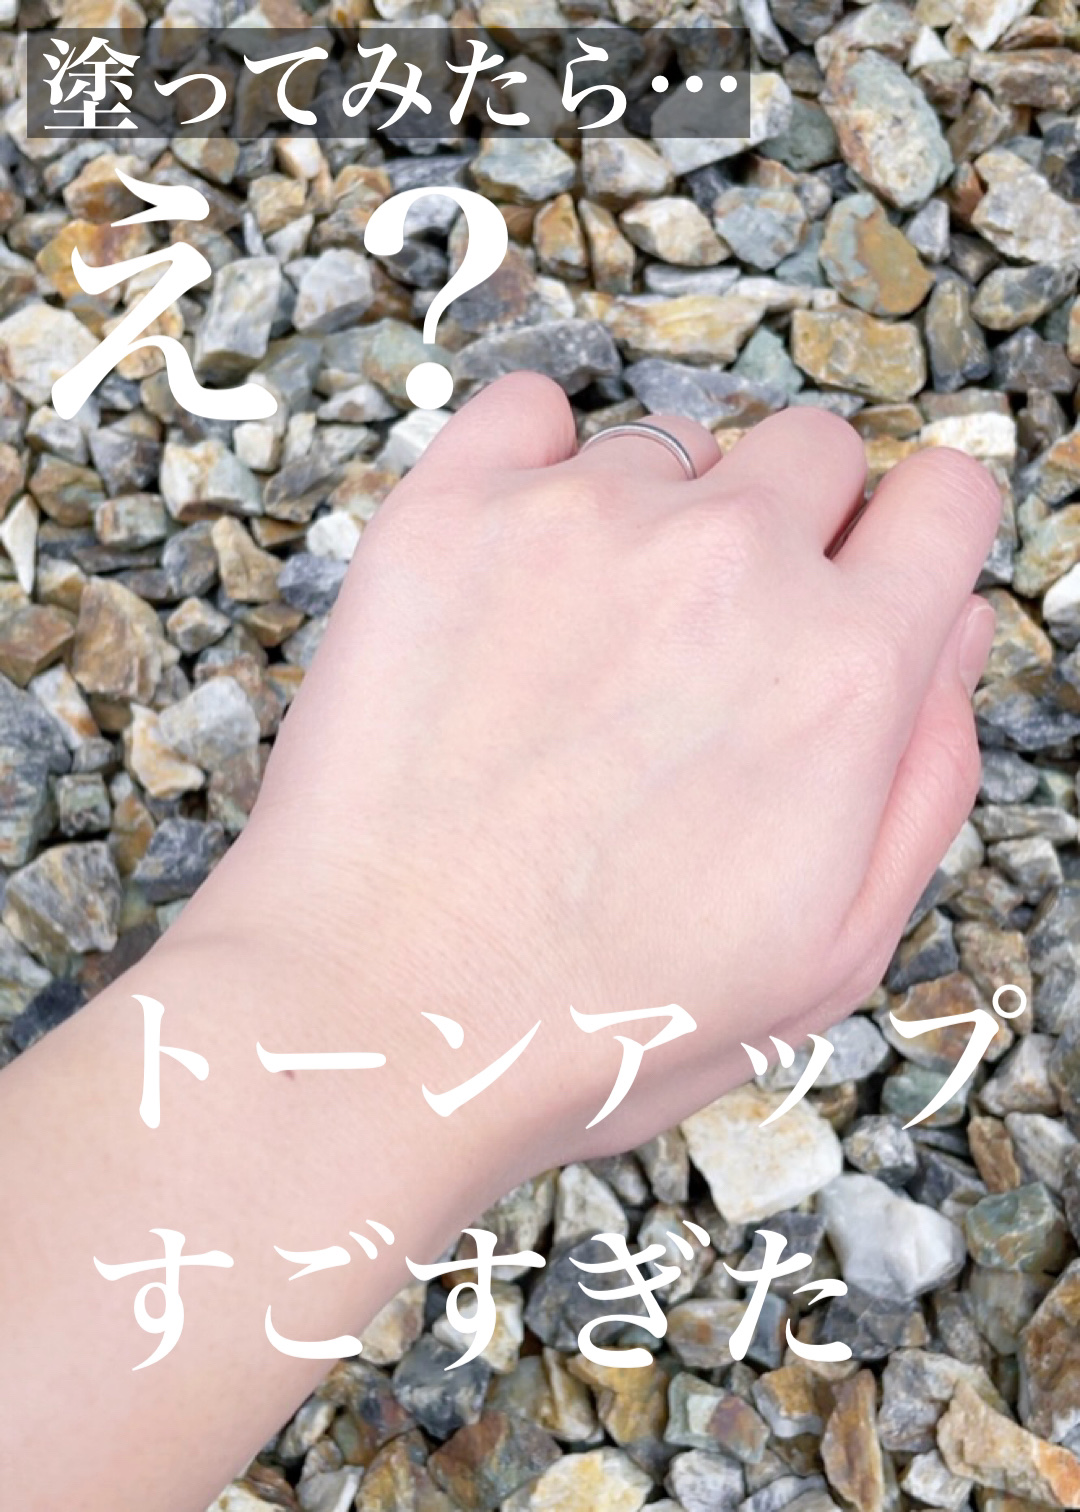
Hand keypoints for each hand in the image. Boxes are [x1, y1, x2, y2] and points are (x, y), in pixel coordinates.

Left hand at [176, 373, 1000, 1172]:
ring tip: (583, 649)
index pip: (945, 497)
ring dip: (654, 520)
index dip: (914, 540)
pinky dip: (535, 459)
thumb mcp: (834, 950)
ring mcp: (584, 521)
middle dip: (791, 527)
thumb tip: (945, 629)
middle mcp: (730, 563)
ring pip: (671, 449)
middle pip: (812, 448)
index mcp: (845, 668)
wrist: (381, 1017)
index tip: (868, 574)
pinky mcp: (451, 513)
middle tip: (713, 641)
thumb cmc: (600, 1010)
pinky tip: (519, 556)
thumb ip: (928, 774)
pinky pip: (529, 408)